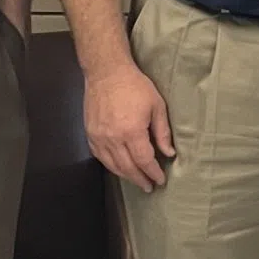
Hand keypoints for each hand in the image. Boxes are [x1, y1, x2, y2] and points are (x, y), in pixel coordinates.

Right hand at [88, 58, 175, 189]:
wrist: (106, 72)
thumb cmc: (135, 86)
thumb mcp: (157, 106)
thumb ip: (162, 132)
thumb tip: (169, 153)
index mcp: (131, 131)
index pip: (144, 161)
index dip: (153, 172)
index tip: (160, 180)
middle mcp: (113, 138)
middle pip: (127, 167)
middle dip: (140, 179)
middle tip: (149, 186)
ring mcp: (98, 137)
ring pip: (112, 165)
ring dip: (125, 175)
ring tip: (137, 180)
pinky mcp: (90, 133)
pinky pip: (100, 156)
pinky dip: (111, 165)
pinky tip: (119, 167)